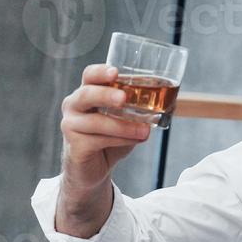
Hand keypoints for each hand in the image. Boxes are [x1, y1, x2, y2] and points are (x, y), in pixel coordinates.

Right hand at [59, 64, 153, 187]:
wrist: (94, 169)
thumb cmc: (109, 138)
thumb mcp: (125, 120)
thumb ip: (138, 110)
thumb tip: (170, 103)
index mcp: (86, 92)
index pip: (89, 75)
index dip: (100, 72)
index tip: (115, 72)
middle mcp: (74, 105)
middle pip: (86, 94)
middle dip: (106, 95)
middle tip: (124, 98)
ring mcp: (71, 125)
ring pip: (96, 122)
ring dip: (122, 126)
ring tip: (144, 130)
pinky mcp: (75, 146)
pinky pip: (98, 140)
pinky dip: (120, 140)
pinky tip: (135, 140)